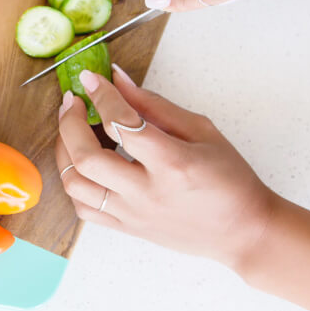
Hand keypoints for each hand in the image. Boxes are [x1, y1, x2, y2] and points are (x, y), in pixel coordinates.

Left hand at [55, 65, 274, 268]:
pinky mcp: (127, 228)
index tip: (91, 79)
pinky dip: (75, 181)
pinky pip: (84, 208)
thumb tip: (118, 80)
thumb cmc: (230, 179)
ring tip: (72, 130)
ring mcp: (133, 214)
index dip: (101, 96)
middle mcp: (147, 193)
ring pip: (75, 185)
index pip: (121, 124)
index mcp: (172, 164)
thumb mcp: (202, 130)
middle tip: (73, 102)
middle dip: (69, 122)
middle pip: (86, 158)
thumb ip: (154, 105)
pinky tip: (83, 163)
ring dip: (64, 151)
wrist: (245, 232)